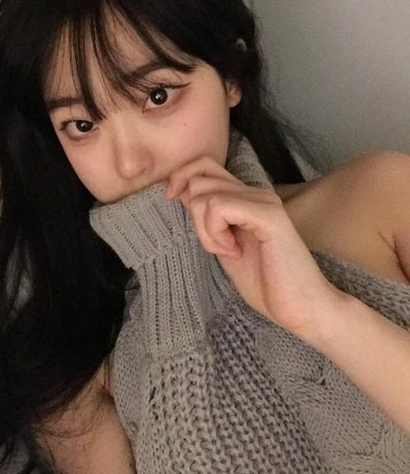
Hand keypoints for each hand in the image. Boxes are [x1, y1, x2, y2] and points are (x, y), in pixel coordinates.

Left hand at [165, 156, 350, 340]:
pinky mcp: (268, 215)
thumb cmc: (266, 283)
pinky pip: (219, 207)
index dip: (180, 178)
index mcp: (246, 198)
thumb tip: (180, 192)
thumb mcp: (223, 246)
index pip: (204, 165)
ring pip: (205, 194)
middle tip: (217, 244)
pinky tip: (234, 250)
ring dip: (205, 229)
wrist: (300, 308)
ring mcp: (263, 201)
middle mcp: (256, 192)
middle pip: (199, 176)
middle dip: (194, 214)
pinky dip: (215, 232)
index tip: (173, 202)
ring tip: (229, 250)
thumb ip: (207, 219)